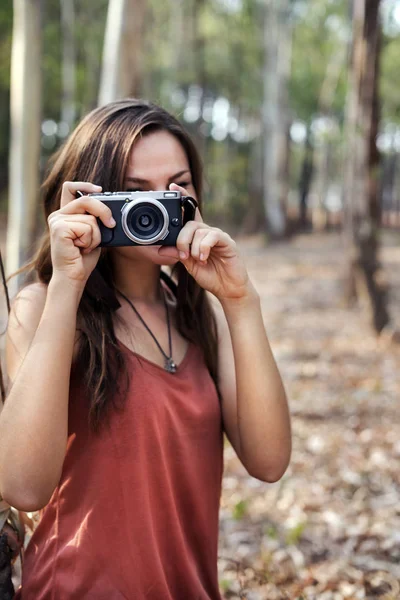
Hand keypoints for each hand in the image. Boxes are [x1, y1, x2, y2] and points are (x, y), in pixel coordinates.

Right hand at [47, 181, 115, 286]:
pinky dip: (90, 240)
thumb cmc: (82, 259)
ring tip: (85, 246)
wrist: (73, 277)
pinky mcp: (59, 228)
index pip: (70, 188)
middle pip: (86, 199)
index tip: (100, 189)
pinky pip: (87, 227)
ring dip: (96, 236)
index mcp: (65, 214)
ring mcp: (57, 221)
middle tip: (110, 224)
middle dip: (103, 211)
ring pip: (90, 218)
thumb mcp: (93, 235)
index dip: (85, 185)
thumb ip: (96, 220)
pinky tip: (80, 248)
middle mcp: (58, 215)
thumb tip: (110, 213)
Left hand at [158, 183, 252, 301]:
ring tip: (197, 260)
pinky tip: (204, 258)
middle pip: (190, 224)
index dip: (182, 198)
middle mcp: (208, 232)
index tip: (172, 187)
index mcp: (198, 235)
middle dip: (182, 239)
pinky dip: (203, 248)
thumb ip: (177, 254)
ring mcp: (218, 236)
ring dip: (193, 248)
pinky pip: (212, 237)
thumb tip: (161, 248)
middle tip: (183, 256)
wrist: (228, 289)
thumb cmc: (210, 275)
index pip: (190, 213)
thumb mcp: (188, 265)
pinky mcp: (227, 242)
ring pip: (199, 231)